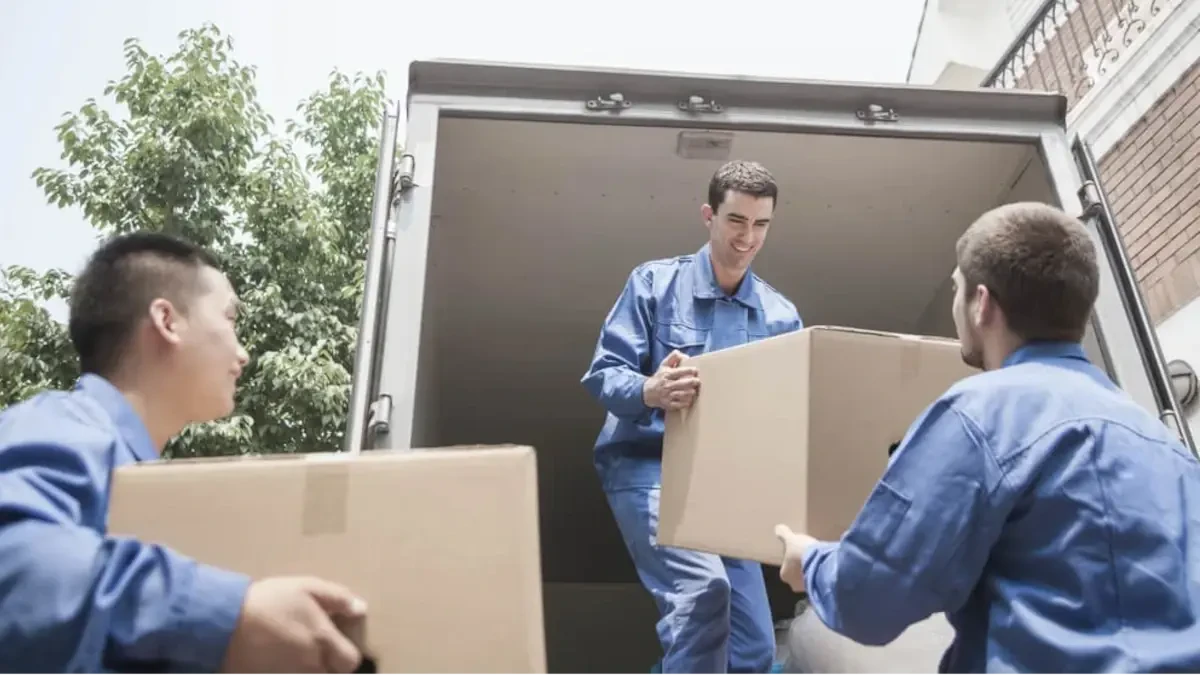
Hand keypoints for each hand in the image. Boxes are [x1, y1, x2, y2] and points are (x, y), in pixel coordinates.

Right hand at [219, 576, 367, 674]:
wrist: (224, 622)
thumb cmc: (269, 601)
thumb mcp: (306, 588)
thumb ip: (337, 598)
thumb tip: (360, 608)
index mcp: (323, 641)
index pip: (350, 662)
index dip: (346, 654)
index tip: (337, 644)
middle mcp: (310, 665)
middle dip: (328, 665)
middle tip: (316, 649)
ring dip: (308, 669)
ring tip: (296, 653)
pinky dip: (288, 672)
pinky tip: (280, 660)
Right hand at [643, 350, 700, 410]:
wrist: (648, 392)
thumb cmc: (659, 377)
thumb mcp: (663, 365)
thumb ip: (672, 358)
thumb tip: (680, 353)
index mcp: (667, 374)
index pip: (680, 372)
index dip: (689, 371)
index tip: (695, 370)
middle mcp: (667, 385)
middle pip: (683, 384)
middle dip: (693, 382)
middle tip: (698, 381)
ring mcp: (668, 395)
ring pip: (682, 395)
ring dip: (690, 393)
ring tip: (694, 391)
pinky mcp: (668, 404)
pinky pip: (679, 405)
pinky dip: (686, 402)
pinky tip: (689, 399)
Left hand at [775, 524, 816, 593]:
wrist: (821, 563)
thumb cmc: (801, 552)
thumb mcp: (791, 539)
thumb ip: (783, 534)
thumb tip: (777, 528)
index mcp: (784, 575)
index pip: (786, 568)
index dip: (791, 560)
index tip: (797, 552)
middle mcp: (794, 584)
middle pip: (797, 575)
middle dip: (801, 568)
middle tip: (808, 556)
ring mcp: (808, 588)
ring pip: (808, 579)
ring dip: (812, 571)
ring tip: (818, 560)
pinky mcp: (820, 588)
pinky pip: (819, 581)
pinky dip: (820, 575)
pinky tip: (825, 565)